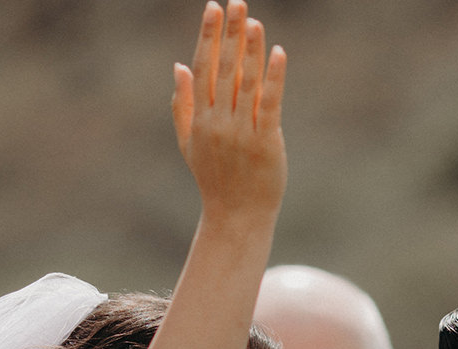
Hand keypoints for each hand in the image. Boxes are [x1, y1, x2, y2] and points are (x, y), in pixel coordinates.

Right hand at [172, 1, 285, 223]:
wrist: (236, 217)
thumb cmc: (215, 179)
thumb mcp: (190, 142)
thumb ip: (182, 104)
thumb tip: (179, 65)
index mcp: (199, 119)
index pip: (202, 68)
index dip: (207, 36)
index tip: (212, 7)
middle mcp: (218, 122)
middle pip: (223, 69)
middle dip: (229, 34)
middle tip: (235, 2)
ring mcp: (241, 133)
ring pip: (246, 83)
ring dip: (250, 49)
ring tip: (254, 20)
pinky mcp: (266, 143)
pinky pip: (270, 104)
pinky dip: (274, 78)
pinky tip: (278, 52)